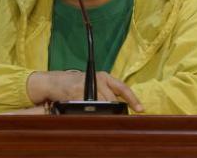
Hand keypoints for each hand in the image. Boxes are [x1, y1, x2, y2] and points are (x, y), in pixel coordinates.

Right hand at [27, 71, 143, 112]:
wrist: (56, 82)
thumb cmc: (77, 85)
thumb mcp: (94, 84)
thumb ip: (106, 92)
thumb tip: (122, 108)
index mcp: (104, 76)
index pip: (123, 87)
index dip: (133, 99)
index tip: (140, 109)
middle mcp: (98, 78)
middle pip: (112, 99)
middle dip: (114, 110)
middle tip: (115, 119)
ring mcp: (87, 84)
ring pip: (102, 103)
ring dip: (103, 112)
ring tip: (100, 116)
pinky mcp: (77, 91)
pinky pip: (89, 106)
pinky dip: (91, 112)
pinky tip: (89, 113)